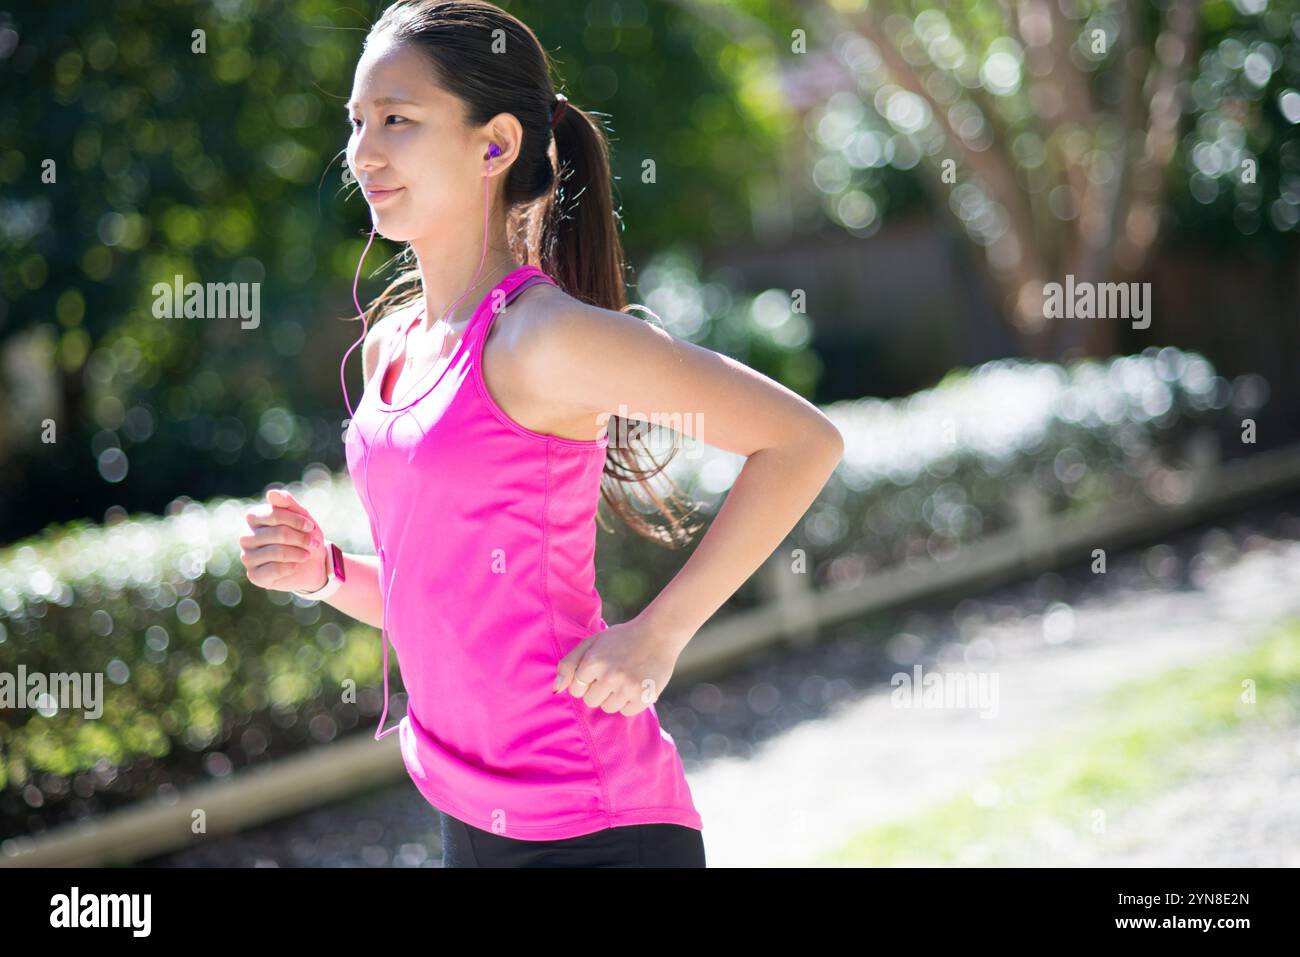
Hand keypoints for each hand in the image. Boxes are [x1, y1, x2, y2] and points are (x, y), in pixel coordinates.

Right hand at [239, 488, 325, 591]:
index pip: (273, 514)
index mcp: (254, 518)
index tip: (311, 526)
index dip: (295, 520)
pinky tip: (296, 565)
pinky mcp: (254, 575)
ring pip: (275, 551)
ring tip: (307, 554)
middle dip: (300, 538)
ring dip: (298, 553)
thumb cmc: (304, 536)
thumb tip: (271, 493)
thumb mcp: (302, 517)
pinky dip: (290, 567)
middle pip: (277, 533)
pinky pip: (272, 570)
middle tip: (313, 543)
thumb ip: (288, 504)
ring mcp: (248, 556)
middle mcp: (246, 536)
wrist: (313, 564)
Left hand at [552, 617, 681, 715]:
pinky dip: (630, 702)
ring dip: (614, 697)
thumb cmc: (621, 639)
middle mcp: (609, 675)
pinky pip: (627, 712)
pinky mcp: (644, 696)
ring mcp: (627, 687)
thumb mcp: (592, 643)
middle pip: (591, 701)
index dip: (586, 681)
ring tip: (624, 679)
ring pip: (608, 708)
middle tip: (613, 674)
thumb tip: (555, 690)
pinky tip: (636, 685)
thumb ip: (569, 664)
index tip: (598, 671)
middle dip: (598, 690)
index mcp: (593, 661)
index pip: (576, 689)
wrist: (658, 634)